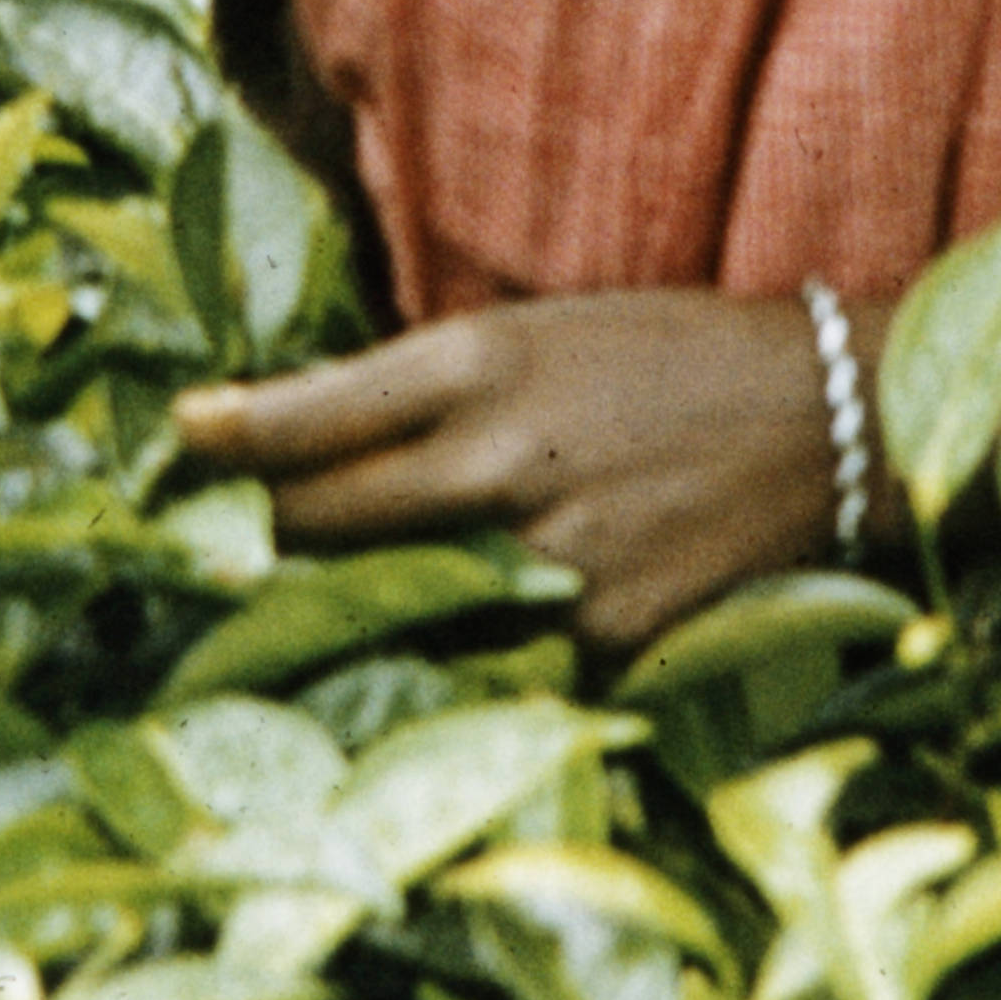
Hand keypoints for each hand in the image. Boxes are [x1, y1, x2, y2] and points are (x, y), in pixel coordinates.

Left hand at [171, 290, 856, 651]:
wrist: (831, 419)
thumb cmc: (662, 362)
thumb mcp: (532, 334)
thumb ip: (408, 386)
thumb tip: (261, 431)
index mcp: (475, 364)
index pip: (298, 426)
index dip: (218, 453)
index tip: (169, 459)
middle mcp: (499, 461)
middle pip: (315, 533)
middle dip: (260, 553)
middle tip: (214, 571)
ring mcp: (551, 561)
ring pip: (388, 616)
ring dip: (348, 622)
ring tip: (311, 629)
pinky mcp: (602, 639)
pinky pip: (487, 664)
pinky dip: (460, 663)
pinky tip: (456, 654)